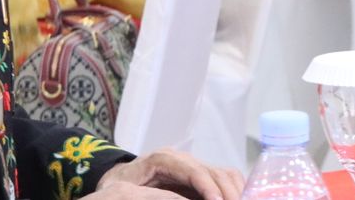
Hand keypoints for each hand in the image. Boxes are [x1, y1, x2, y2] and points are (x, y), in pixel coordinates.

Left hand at [96, 148, 243, 199]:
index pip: (194, 171)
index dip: (209, 188)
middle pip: (214, 172)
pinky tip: (237, 199)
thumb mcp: (127, 192)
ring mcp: (193, 165)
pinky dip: (234, 189)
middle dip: (227, 193)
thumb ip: (151, 195)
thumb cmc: (118, 187)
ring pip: (224, 173)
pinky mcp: (199, 175)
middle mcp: (182, 158)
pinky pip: (223, 178)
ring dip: (235, 191)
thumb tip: (182, 199)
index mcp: (163, 159)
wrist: (118, 180)